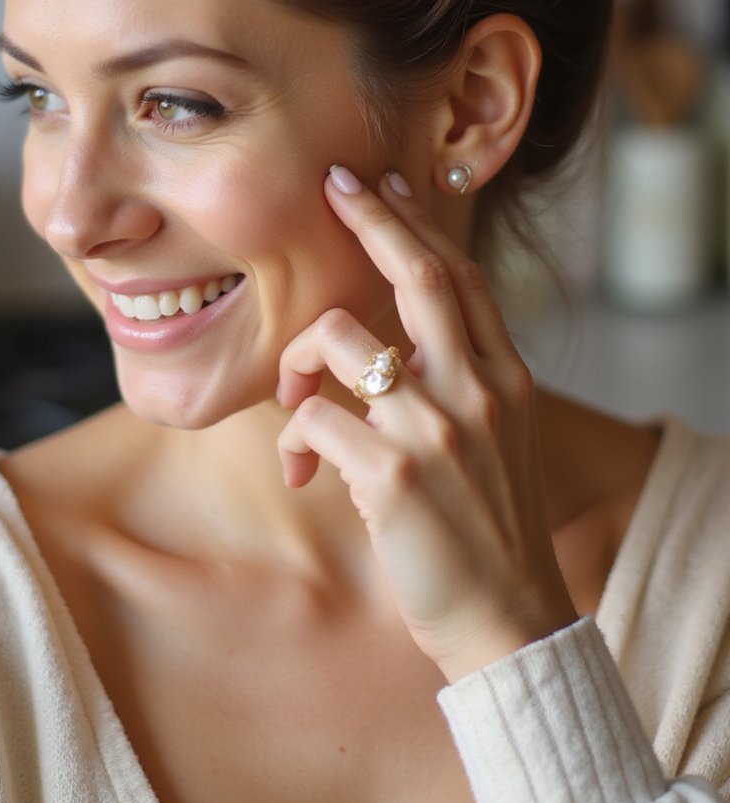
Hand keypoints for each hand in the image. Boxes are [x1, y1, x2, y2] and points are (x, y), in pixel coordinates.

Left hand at [277, 168, 577, 682]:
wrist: (507, 618)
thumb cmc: (489, 528)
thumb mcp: (498, 439)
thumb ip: (460, 384)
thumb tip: (384, 345)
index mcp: (506, 378)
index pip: (463, 277)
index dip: (419, 223)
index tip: (388, 184)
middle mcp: (477, 390)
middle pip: (420, 274)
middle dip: (373, 218)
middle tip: (335, 186)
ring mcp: (436, 429)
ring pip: (339, 339)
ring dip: (297, 363)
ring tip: (295, 406)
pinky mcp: (391, 476)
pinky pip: (312, 417)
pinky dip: (295, 437)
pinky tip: (305, 472)